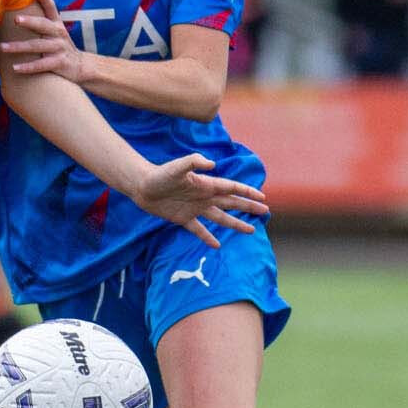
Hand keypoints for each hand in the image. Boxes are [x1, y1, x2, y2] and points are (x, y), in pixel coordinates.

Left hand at [0, 0, 86, 80]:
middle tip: (15, 19)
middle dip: (29, 22)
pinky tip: (15, 68)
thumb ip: (46, 17)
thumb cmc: (61, 46)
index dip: (46, 1)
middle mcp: (58, 34)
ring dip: (19, 47)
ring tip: (2, 47)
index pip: (52, 10)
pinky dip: (28, 67)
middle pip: (43, 26)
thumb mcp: (57, 30)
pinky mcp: (59, 63)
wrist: (80, 66)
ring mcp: (59, 49)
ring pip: (37, 46)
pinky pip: (41, 65)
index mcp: (56, 25)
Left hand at [133, 154, 269, 247]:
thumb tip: (212, 164)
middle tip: (265, 211)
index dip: (247, 192)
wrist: (142, 186)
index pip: (232, 188)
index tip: (262, 197)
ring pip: (220, 218)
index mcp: (206, 184)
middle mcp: (204, 197)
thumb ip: (194, 162)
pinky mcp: (183, 219)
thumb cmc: (160, 174)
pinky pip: (199, 230)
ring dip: (236, 223)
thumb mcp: (177, 166)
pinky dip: (208, 237)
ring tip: (251, 230)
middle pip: (231, 203)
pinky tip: (217, 245)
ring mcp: (195, 208)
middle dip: (248, 207)